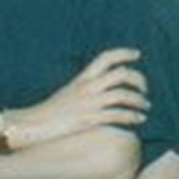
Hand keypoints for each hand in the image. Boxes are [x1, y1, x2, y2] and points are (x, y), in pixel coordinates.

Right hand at [9, 48, 147, 147]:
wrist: (32, 124)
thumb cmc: (50, 111)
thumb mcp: (68, 92)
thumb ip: (85, 88)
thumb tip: (102, 88)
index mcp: (82, 78)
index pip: (105, 57)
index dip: (124, 53)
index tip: (137, 54)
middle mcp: (87, 87)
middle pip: (121, 74)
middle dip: (138, 79)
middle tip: (145, 89)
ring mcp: (88, 103)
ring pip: (123, 95)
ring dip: (139, 100)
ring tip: (145, 106)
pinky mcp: (88, 119)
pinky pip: (117, 115)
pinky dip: (132, 116)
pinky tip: (139, 119)